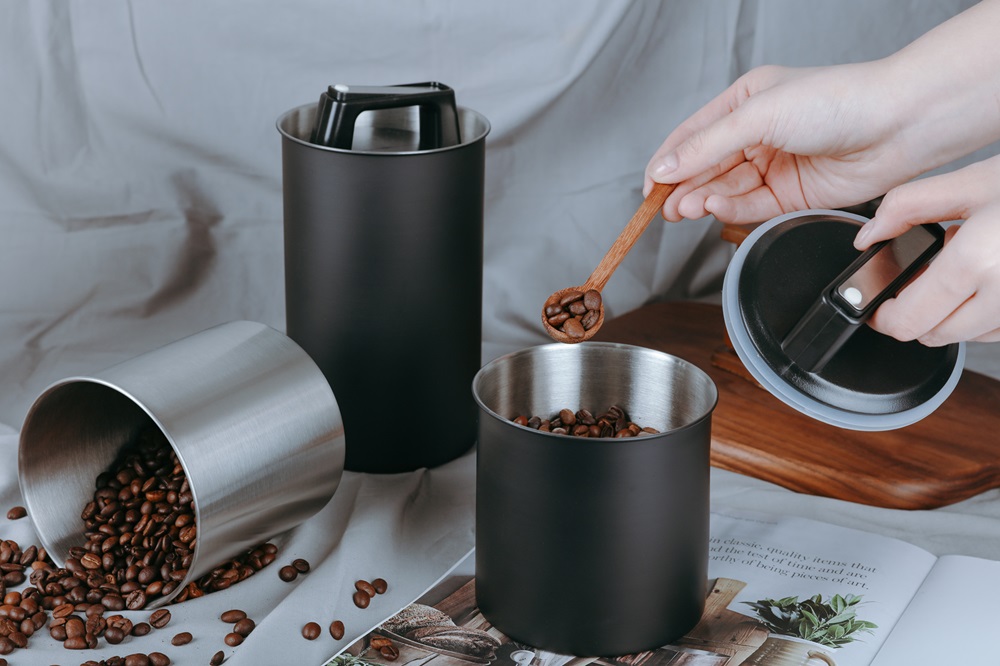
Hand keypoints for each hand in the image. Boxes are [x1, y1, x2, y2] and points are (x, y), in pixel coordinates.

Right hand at [643, 62, 915, 223]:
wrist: (895, 124)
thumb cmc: (836, 100)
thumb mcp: (757, 116)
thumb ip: (706, 146)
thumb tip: (663, 168)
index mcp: (743, 103)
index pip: (690, 138)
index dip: (666, 164)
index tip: (648, 189)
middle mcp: (756, 135)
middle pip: (705, 168)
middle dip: (683, 187)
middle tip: (666, 208)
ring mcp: (773, 166)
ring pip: (725, 190)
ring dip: (704, 200)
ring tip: (687, 209)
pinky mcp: (790, 194)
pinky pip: (750, 206)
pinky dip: (730, 210)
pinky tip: (716, 208)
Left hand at [855, 155, 999, 345]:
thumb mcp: (970, 182)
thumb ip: (906, 208)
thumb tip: (869, 237)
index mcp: (976, 262)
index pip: (908, 320)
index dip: (883, 316)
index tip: (877, 304)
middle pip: (933, 336)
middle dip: (915, 314)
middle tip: (917, 281)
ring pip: (967, 337)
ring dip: (951, 315)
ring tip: (962, 269)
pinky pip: (999, 331)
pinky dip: (983, 314)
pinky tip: (989, 277)